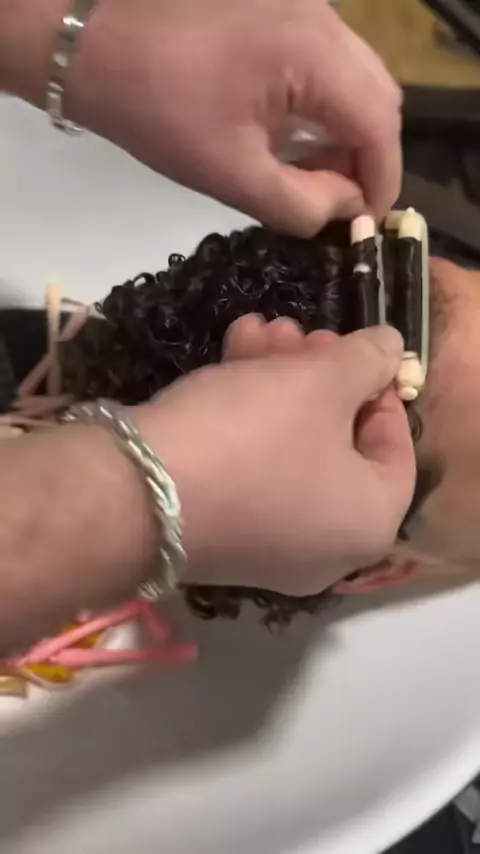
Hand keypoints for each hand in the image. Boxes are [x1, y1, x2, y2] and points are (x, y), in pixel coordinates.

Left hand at [71, 0, 401, 235]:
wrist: (93, 43)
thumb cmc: (155, 109)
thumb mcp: (230, 173)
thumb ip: (301, 203)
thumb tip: (348, 208)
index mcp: (312, 50)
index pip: (380, 121)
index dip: (383, 179)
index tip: (368, 222)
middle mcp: (321, 17)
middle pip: (377, 95)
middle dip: (368, 156)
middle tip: (340, 202)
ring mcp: (303, 6)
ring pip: (355, 78)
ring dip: (345, 132)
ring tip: (313, 176)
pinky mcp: (282, 8)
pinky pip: (327, 63)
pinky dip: (323, 106)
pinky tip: (294, 139)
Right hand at [135, 322, 414, 596]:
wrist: (134, 495)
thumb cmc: (251, 436)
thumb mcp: (319, 382)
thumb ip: (367, 359)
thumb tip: (390, 347)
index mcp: (368, 524)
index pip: (396, 449)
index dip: (379, 387)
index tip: (357, 349)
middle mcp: (325, 549)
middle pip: (334, 443)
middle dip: (314, 374)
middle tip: (298, 331)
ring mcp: (268, 548)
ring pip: (287, 448)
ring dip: (275, 383)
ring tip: (256, 328)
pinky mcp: (221, 535)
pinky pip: (251, 469)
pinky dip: (246, 415)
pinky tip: (228, 356)